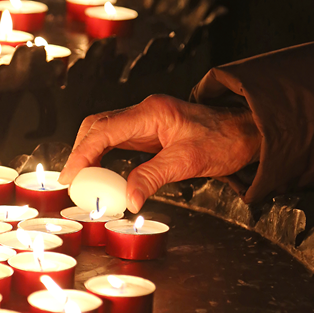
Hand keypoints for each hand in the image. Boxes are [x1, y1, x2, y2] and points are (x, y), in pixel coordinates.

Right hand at [59, 95, 261, 212]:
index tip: (70, 174)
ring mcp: (144, 121)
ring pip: (104, 131)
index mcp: (151, 113)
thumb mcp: (187, 162)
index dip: (83, 152)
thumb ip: (152, 177)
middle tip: (71, 179)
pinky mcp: (147, 131)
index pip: (105, 129)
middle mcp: (143, 112)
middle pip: (97, 125)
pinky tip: (100, 172)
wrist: (243, 132)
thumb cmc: (222, 140)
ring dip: (89, 153)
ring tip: (81, 178)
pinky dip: (103, 155)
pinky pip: (116, 140)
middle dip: (80, 151)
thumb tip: (128, 200)